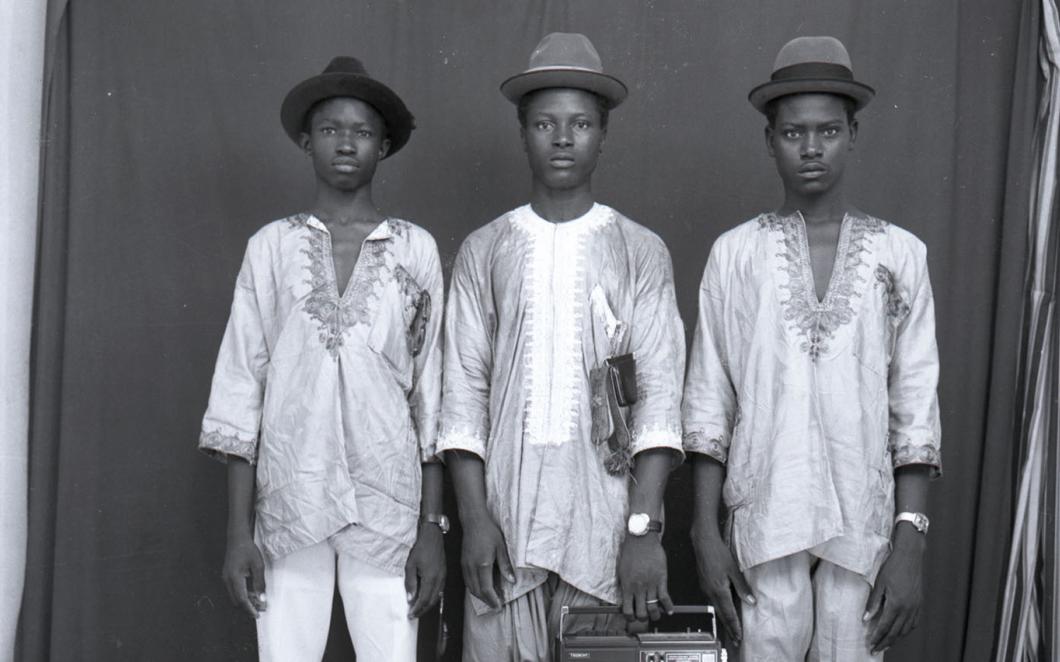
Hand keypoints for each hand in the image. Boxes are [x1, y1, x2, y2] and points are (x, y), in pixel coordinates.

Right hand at [223, 535, 266, 618]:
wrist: (237, 538)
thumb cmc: (248, 550)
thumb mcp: (258, 565)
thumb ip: (259, 583)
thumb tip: (261, 598)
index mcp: (234, 577)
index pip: (241, 599)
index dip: (250, 608)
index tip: (257, 614)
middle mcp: (227, 580)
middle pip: (236, 601)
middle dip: (248, 607)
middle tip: (261, 609)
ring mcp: (226, 579)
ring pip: (235, 597)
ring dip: (246, 601)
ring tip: (258, 602)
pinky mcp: (227, 577)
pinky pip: (234, 590)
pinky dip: (243, 594)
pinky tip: (252, 594)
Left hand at [404, 520, 446, 618]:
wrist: (432, 537)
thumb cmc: (421, 549)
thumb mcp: (410, 565)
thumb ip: (410, 583)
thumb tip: (410, 598)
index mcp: (430, 578)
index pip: (423, 600)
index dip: (417, 609)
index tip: (410, 615)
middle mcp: (439, 580)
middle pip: (431, 601)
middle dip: (422, 610)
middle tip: (413, 615)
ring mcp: (443, 577)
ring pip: (436, 597)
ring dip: (427, 605)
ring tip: (418, 609)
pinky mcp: (444, 574)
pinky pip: (439, 591)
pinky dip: (433, 598)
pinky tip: (426, 598)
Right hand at [460, 513, 513, 609]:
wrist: (474, 521)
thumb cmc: (489, 532)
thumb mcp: (501, 547)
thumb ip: (505, 565)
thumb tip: (512, 581)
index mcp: (482, 564)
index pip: (486, 589)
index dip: (492, 600)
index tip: (499, 606)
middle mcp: (471, 567)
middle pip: (477, 591)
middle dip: (487, 601)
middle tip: (496, 606)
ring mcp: (465, 565)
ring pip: (471, 588)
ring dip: (480, 596)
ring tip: (490, 599)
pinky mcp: (463, 563)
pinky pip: (467, 581)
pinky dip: (474, 588)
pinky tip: (481, 588)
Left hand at [618, 534, 673, 621]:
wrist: (641, 539)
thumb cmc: (630, 552)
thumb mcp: (622, 570)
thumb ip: (625, 584)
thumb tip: (625, 596)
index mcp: (627, 586)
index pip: (627, 610)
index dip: (630, 617)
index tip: (632, 617)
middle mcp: (638, 588)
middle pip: (641, 613)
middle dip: (643, 619)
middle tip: (644, 617)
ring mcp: (650, 584)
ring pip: (653, 608)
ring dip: (655, 615)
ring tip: (656, 615)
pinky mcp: (661, 579)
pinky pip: (665, 597)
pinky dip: (668, 606)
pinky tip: (669, 610)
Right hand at [690, 523, 754, 645]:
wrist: (703, 542)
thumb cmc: (718, 553)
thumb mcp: (734, 570)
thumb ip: (742, 587)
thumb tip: (751, 601)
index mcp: (719, 590)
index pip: (729, 613)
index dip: (734, 626)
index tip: (739, 637)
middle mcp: (710, 592)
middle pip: (721, 614)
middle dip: (729, 628)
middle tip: (735, 639)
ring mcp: (705, 588)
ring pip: (716, 608)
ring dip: (724, 619)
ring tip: (731, 628)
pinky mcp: (704, 584)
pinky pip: (713, 600)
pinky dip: (720, 608)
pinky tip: (724, 609)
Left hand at [864, 533, 924, 653]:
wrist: (910, 556)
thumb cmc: (893, 567)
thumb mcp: (879, 584)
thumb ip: (873, 603)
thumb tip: (865, 619)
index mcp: (896, 604)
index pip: (885, 626)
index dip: (877, 637)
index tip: (870, 645)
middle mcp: (908, 609)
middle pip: (896, 632)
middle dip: (885, 642)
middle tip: (875, 649)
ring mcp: (916, 607)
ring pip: (906, 629)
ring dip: (896, 638)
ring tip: (886, 643)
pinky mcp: (919, 603)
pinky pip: (914, 622)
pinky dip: (906, 630)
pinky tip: (900, 631)